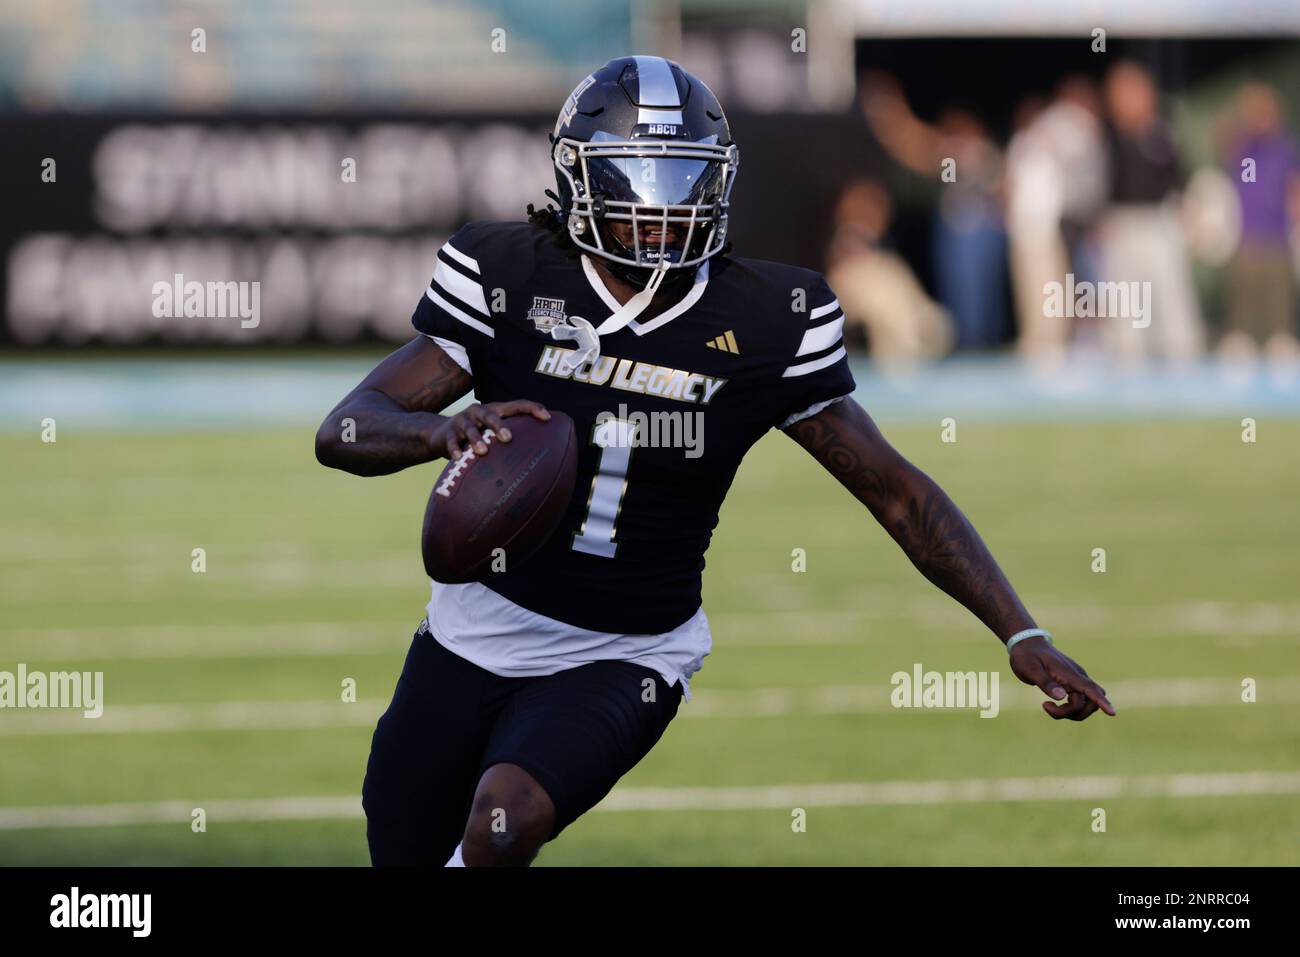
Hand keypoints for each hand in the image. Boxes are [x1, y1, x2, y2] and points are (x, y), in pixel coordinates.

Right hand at [432, 400, 549, 459]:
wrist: (439, 434)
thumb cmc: (477, 435)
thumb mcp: (492, 433)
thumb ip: (511, 440)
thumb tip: (542, 458)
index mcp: (494, 410)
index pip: (516, 406)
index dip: (532, 408)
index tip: (547, 417)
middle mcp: (478, 412)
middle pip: (490, 415)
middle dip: (499, 425)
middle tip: (508, 438)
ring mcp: (462, 422)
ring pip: (470, 428)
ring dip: (476, 439)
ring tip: (483, 452)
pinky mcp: (448, 434)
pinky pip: (451, 441)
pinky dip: (454, 449)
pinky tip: (458, 458)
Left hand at [1009, 637, 1115, 720]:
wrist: (1027, 644)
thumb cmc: (1026, 656)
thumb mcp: (1029, 669)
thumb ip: (1044, 682)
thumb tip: (1061, 696)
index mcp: (1067, 673)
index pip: (1089, 688)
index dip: (1101, 701)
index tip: (1112, 713)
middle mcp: (1077, 676)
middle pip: (1090, 702)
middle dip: (1074, 713)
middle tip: (1046, 706)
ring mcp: (1076, 680)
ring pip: (1087, 704)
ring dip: (1072, 712)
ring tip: (1047, 706)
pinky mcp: (1073, 684)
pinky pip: (1080, 701)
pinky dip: (1069, 708)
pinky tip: (1052, 704)